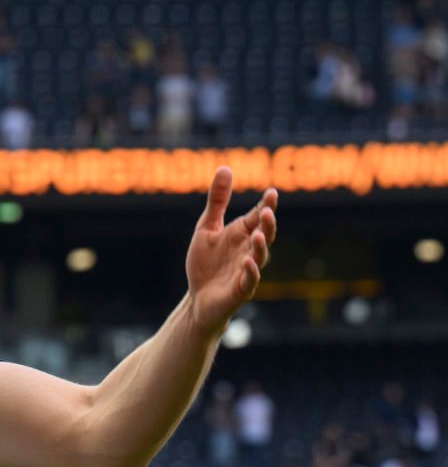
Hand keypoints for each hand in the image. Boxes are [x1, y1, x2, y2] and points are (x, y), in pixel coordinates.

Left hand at [186, 167, 277, 336]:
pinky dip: (250, 271)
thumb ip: (217, 201)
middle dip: (267, 224)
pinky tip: (247, 261)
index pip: (258, 217)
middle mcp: (249, 251)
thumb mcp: (206, 228)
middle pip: (264, 235)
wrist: (197, 298)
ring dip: (260, 246)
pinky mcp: (240, 290)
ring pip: (259, 258)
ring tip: (258, 234)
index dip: (266, 206)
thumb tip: (225, 167)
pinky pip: (249, 280)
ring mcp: (247, 271)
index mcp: (242, 235)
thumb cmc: (205, 263)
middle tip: (268, 211)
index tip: (271, 192)